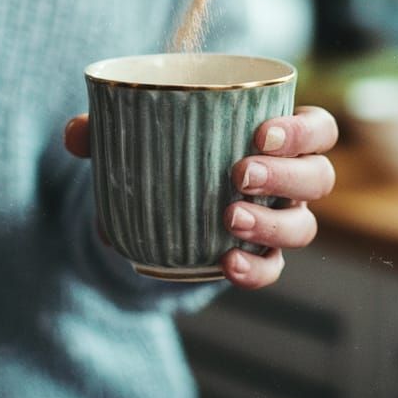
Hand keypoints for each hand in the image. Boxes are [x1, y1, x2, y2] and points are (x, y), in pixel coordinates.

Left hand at [63, 105, 338, 289]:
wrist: (158, 202)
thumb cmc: (165, 148)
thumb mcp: (137, 130)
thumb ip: (107, 127)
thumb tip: (78, 134)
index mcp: (275, 136)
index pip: (317, 129)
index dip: (302, 131)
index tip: (259, 132)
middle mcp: (288, 179)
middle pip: (319, 176)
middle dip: (286, 174)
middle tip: (239, 172)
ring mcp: (278, 220)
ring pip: (304, 225)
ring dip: (273, 222)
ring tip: (230, 216)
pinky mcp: (257, 257)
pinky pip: (272, 269)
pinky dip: (254, 269)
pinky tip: (226, 262)